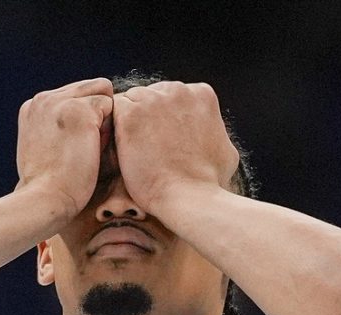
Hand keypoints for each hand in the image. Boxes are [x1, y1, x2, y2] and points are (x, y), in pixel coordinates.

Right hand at [14, 79, 114, 228]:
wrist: (44, 200)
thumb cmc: (48, 187)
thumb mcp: (43, 150)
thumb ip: (55, 130)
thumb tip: (82, 126)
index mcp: (32, 107)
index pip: (72, 95)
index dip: (83, 118)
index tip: (74, 147)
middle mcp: (43, 98)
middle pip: (88, 87)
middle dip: (95, 113)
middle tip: (86, 148)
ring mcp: (59, 101)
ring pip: (101, 90)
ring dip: (103, 118)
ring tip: (90, 147)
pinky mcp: (79, 110)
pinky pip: (110, 104)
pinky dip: (109, 127)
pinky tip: (95, 149)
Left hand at [111, 80, 240, 213]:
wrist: (189, 197)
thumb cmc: (208, 182)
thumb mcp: (224, 148)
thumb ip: (213, 130)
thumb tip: (209, 131)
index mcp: (202, 94)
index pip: (174, 96)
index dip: (167, 118)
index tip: (166, 141)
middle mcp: (179, 90)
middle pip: (153, 94)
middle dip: (149, 117)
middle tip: (149, 148)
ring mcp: (154, 99)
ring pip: (133, 100)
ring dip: (131, 121)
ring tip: (138, 150)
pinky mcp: (131, 113)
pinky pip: (115, 110)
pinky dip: (116, 128)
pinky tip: (125, 149)